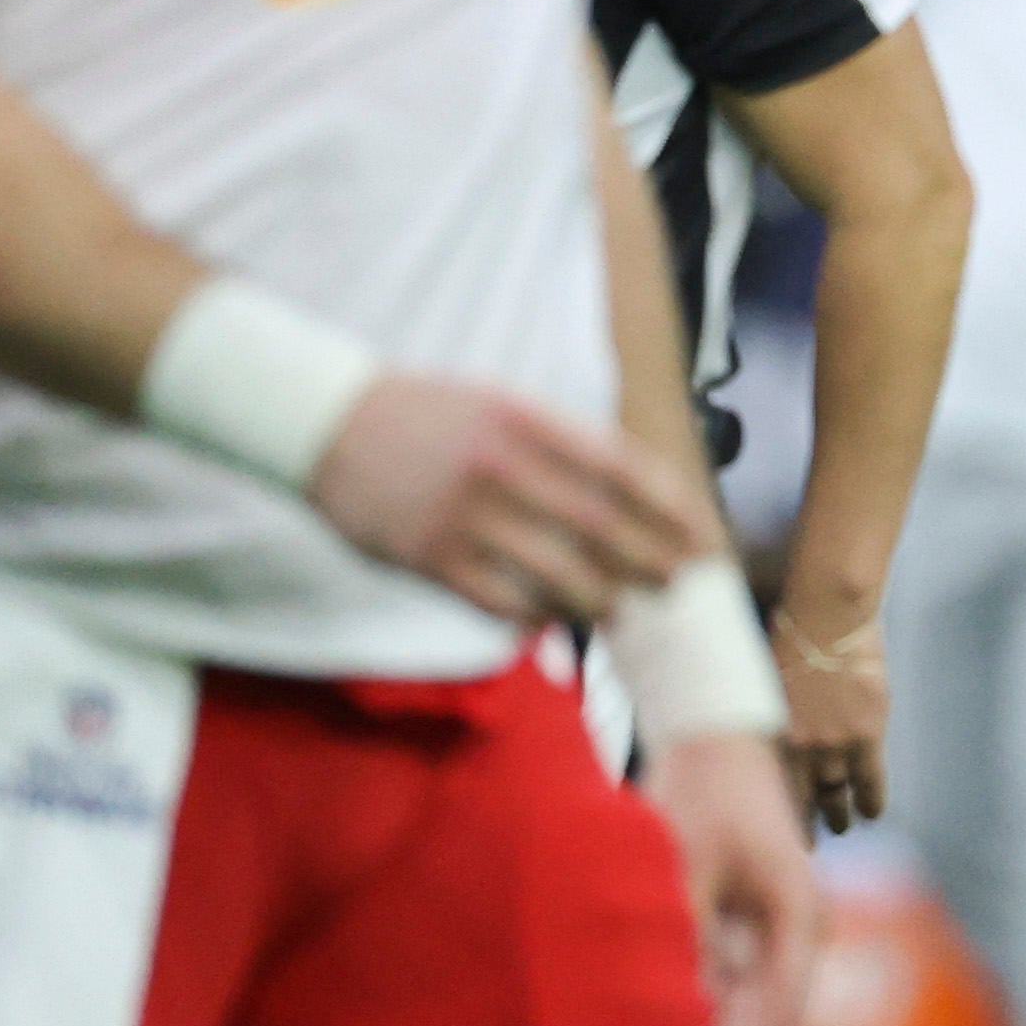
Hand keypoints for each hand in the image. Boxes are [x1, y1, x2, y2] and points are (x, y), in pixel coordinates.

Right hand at [307, 374, 710, 625]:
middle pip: (603, 529)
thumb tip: (630, 493)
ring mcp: (465, 518)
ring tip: (622, 610)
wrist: (325, 423)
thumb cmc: (426, 415)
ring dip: (602, 600)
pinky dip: (537, 616)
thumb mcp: (500, 405)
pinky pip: (502, 603)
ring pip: (559, 576)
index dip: (671, 510)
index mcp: (527, 421)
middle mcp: (502, 468)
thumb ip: (560, 445)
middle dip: (652, 562)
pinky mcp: (430, 560)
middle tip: (677, 583)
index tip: (700, 535)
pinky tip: (554, 620)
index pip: (623, 471)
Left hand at [643, 727, 822, 1025]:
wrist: (715, 733)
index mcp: (799, 914)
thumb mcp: (686, 855)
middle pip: (767, 1021)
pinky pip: (724, 987)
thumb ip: (684, 929)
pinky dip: (696, 1019)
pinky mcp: (744, 926)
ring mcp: (772, 931)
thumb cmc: (702, 788)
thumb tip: (676, 1001)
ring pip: (745, 1010)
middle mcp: (795, 931)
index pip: (780, 1010)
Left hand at [775, 588, 888, 833]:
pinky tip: (873, 814)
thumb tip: (768, 734)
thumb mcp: (767, 680)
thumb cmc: (790, 636)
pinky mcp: (868, 733)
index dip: (779, 814)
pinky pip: (871, 778)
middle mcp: (800, 748)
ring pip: (837, 793)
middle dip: (807, 822)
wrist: (828, 618)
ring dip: (841, 815)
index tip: (779, 833)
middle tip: (809, 841)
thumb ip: (771, 714)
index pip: (773, 789)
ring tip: (844, 827)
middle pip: (803, 797)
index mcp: (771, 734)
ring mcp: (836, 743)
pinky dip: (872, 799)